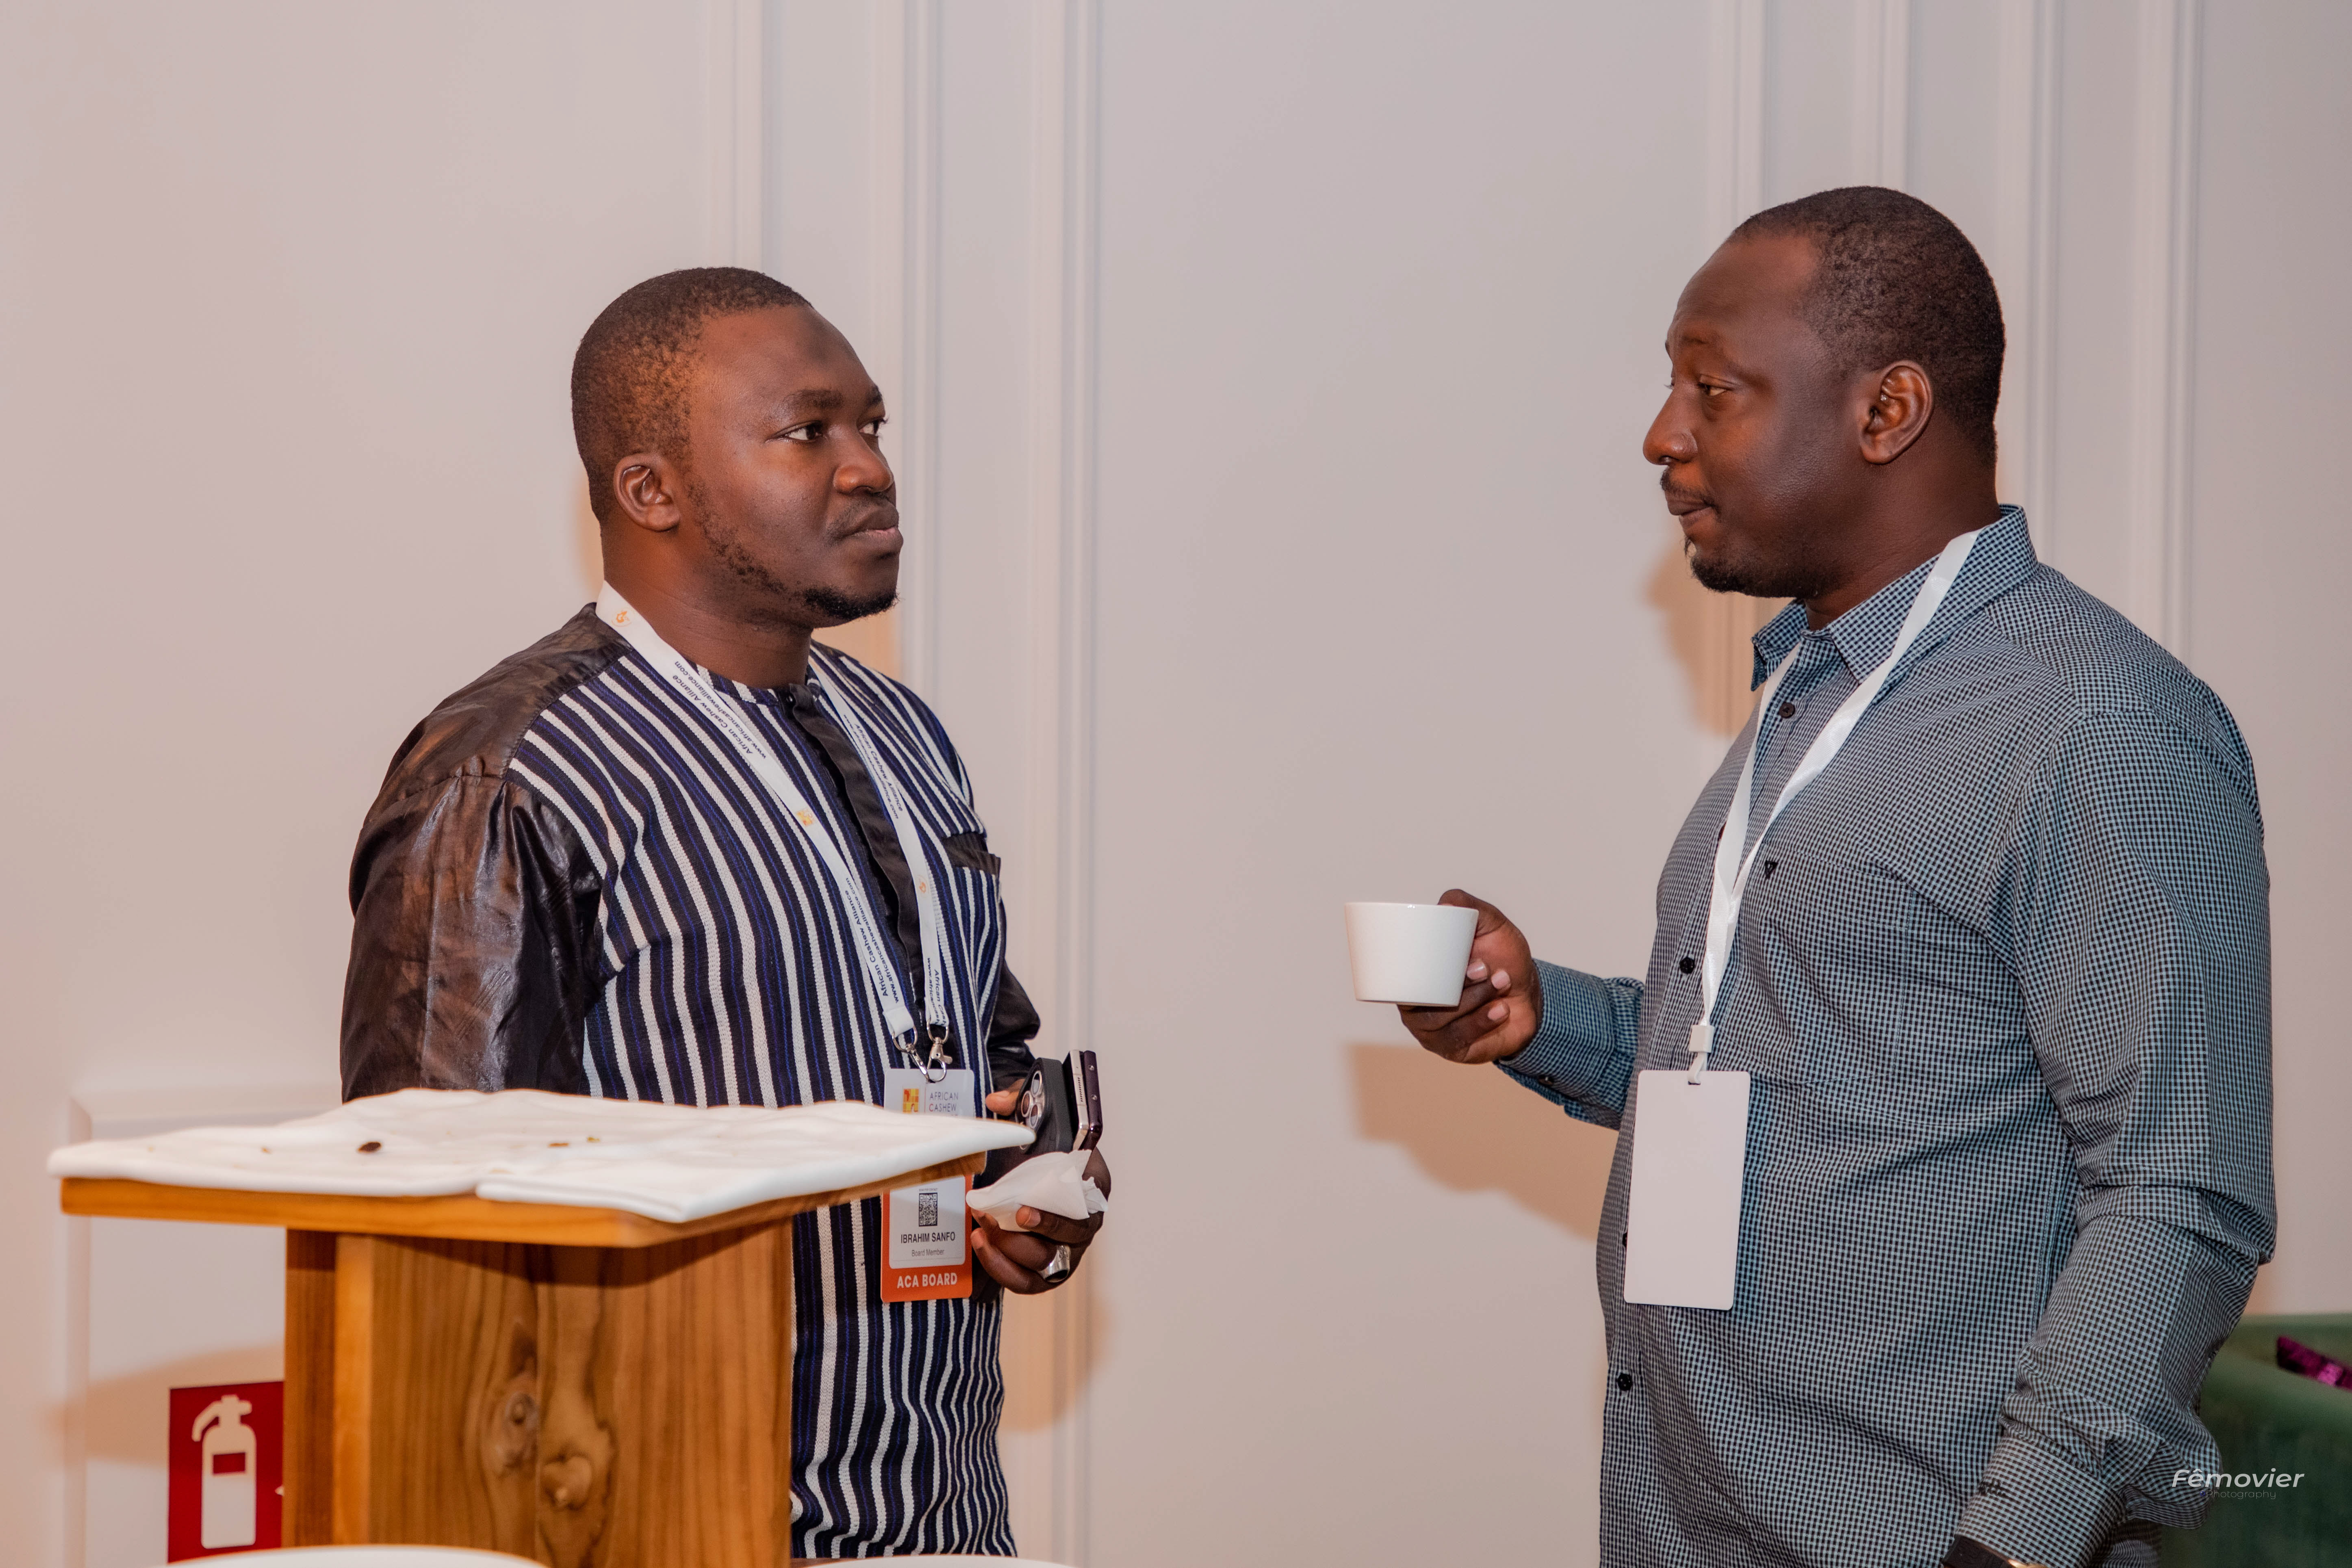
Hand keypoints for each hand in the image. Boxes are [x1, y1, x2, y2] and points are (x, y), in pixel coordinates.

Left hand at [975, 1088, 1110, 1292]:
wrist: (1031, 1167)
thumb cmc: (1040, 1144)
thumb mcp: (1032, 1111)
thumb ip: (1020, 1099)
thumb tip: (998, 1102)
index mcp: (1093, 1181)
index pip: (1091, 1200)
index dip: (1060, 1210)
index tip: (1025, 1209)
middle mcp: (1087, 1219)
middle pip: (1072, 1237)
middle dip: (1034, 1231)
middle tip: (1001, 1217)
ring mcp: (1069, 1247)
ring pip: (1048, 1262)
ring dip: (1011, 1249)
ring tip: (983, 1228)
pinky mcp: (1048, 1268)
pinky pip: (1031, 1282)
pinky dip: (1004, 1270)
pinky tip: (982, 1245)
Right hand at [1395, 888, 1541, 1064]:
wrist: (1529, 994)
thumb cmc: (1502, 958)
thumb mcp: (1490, 926)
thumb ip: (1469, 908)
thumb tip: (1444, 905)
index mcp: (1415, 974)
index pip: (1405, 975)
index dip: (1427, 966)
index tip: (1466, 955)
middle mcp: (1417, 1005)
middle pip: (1423, 1000)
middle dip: (1457, 985)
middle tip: (1485, 967)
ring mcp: (1433, 1031)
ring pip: (1442, 1020)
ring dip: (1475, 1000)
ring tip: (1501, 982)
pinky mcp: (1453, 1049)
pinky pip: (1459, 1040)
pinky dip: (1482, 1022)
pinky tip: (1500, 1009)